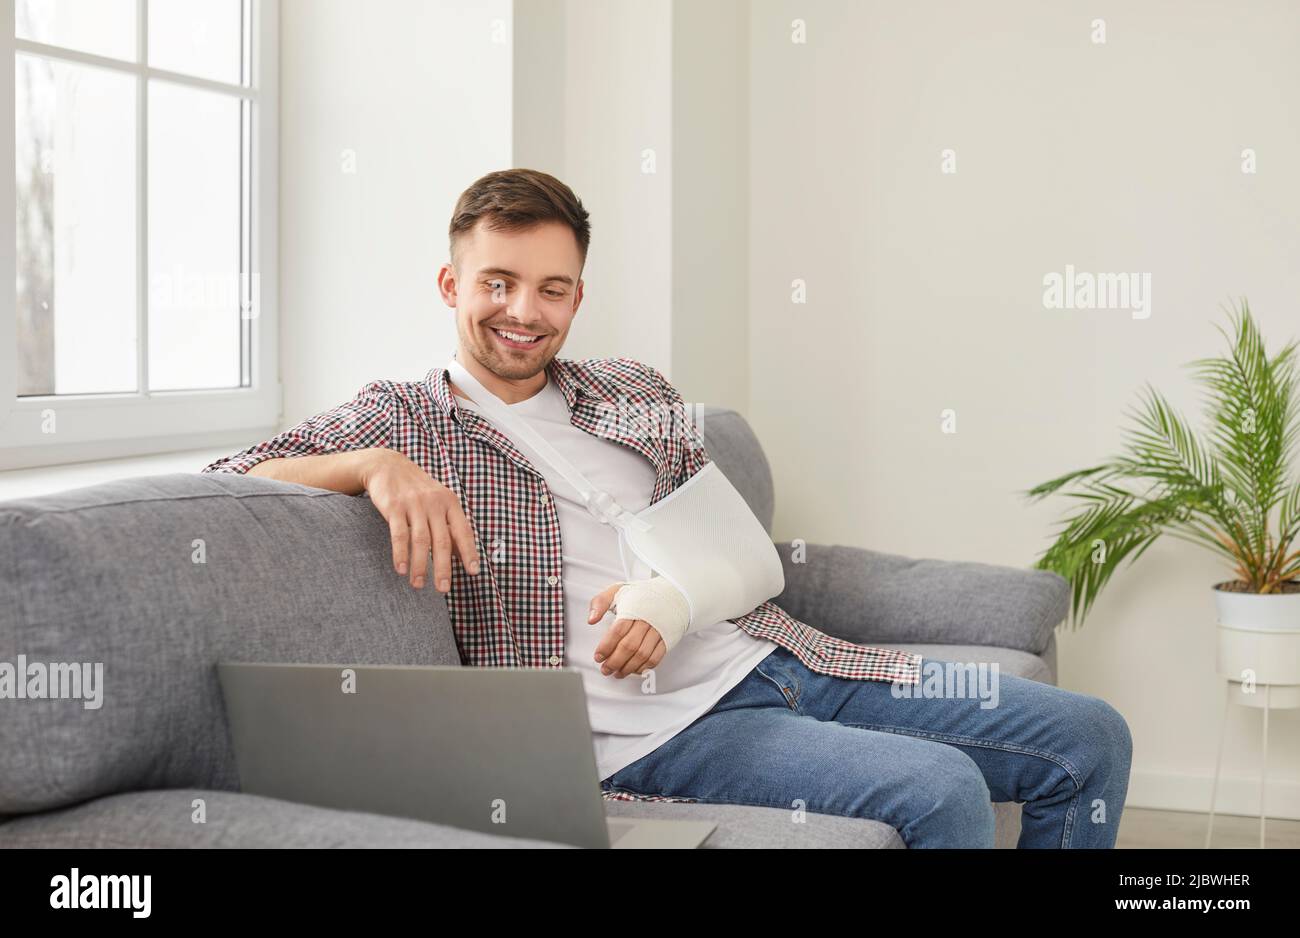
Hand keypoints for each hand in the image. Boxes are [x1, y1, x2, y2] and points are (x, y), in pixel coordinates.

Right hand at [361, 448, 479, 591]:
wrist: (388, 466)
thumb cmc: (418, 490)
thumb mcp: (439, 502)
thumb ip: (451, 526)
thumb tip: (464, 556)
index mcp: (450, 502)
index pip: (464, 531)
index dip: (469, 553)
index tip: (474, 572)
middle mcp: (435, 503)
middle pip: (443, 541)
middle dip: (443, 568)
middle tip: (443, 589)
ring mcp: (415, 504)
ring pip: (421, 540)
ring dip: (420, 566)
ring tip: (418, 585)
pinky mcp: (394, 506)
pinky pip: (399, 534)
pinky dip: (401, 554)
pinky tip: (401, 569)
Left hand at [588, 582, 666, 677]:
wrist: (669, 594)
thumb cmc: (640, 595)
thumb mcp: (616, 591)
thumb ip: (600, 603)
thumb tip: (591, 619)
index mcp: (633, 608)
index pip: (618, 631)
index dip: (606, 647)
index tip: (598, 656)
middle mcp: (647, 620)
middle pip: (630, 646)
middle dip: (615, 661)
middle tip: (605, 669)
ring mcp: (658, 630)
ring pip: (643, 655)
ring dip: (628, 668)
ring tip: (617, 672)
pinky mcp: (667, 639)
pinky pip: (656, 658)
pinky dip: (644, 667)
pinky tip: (634, 669)